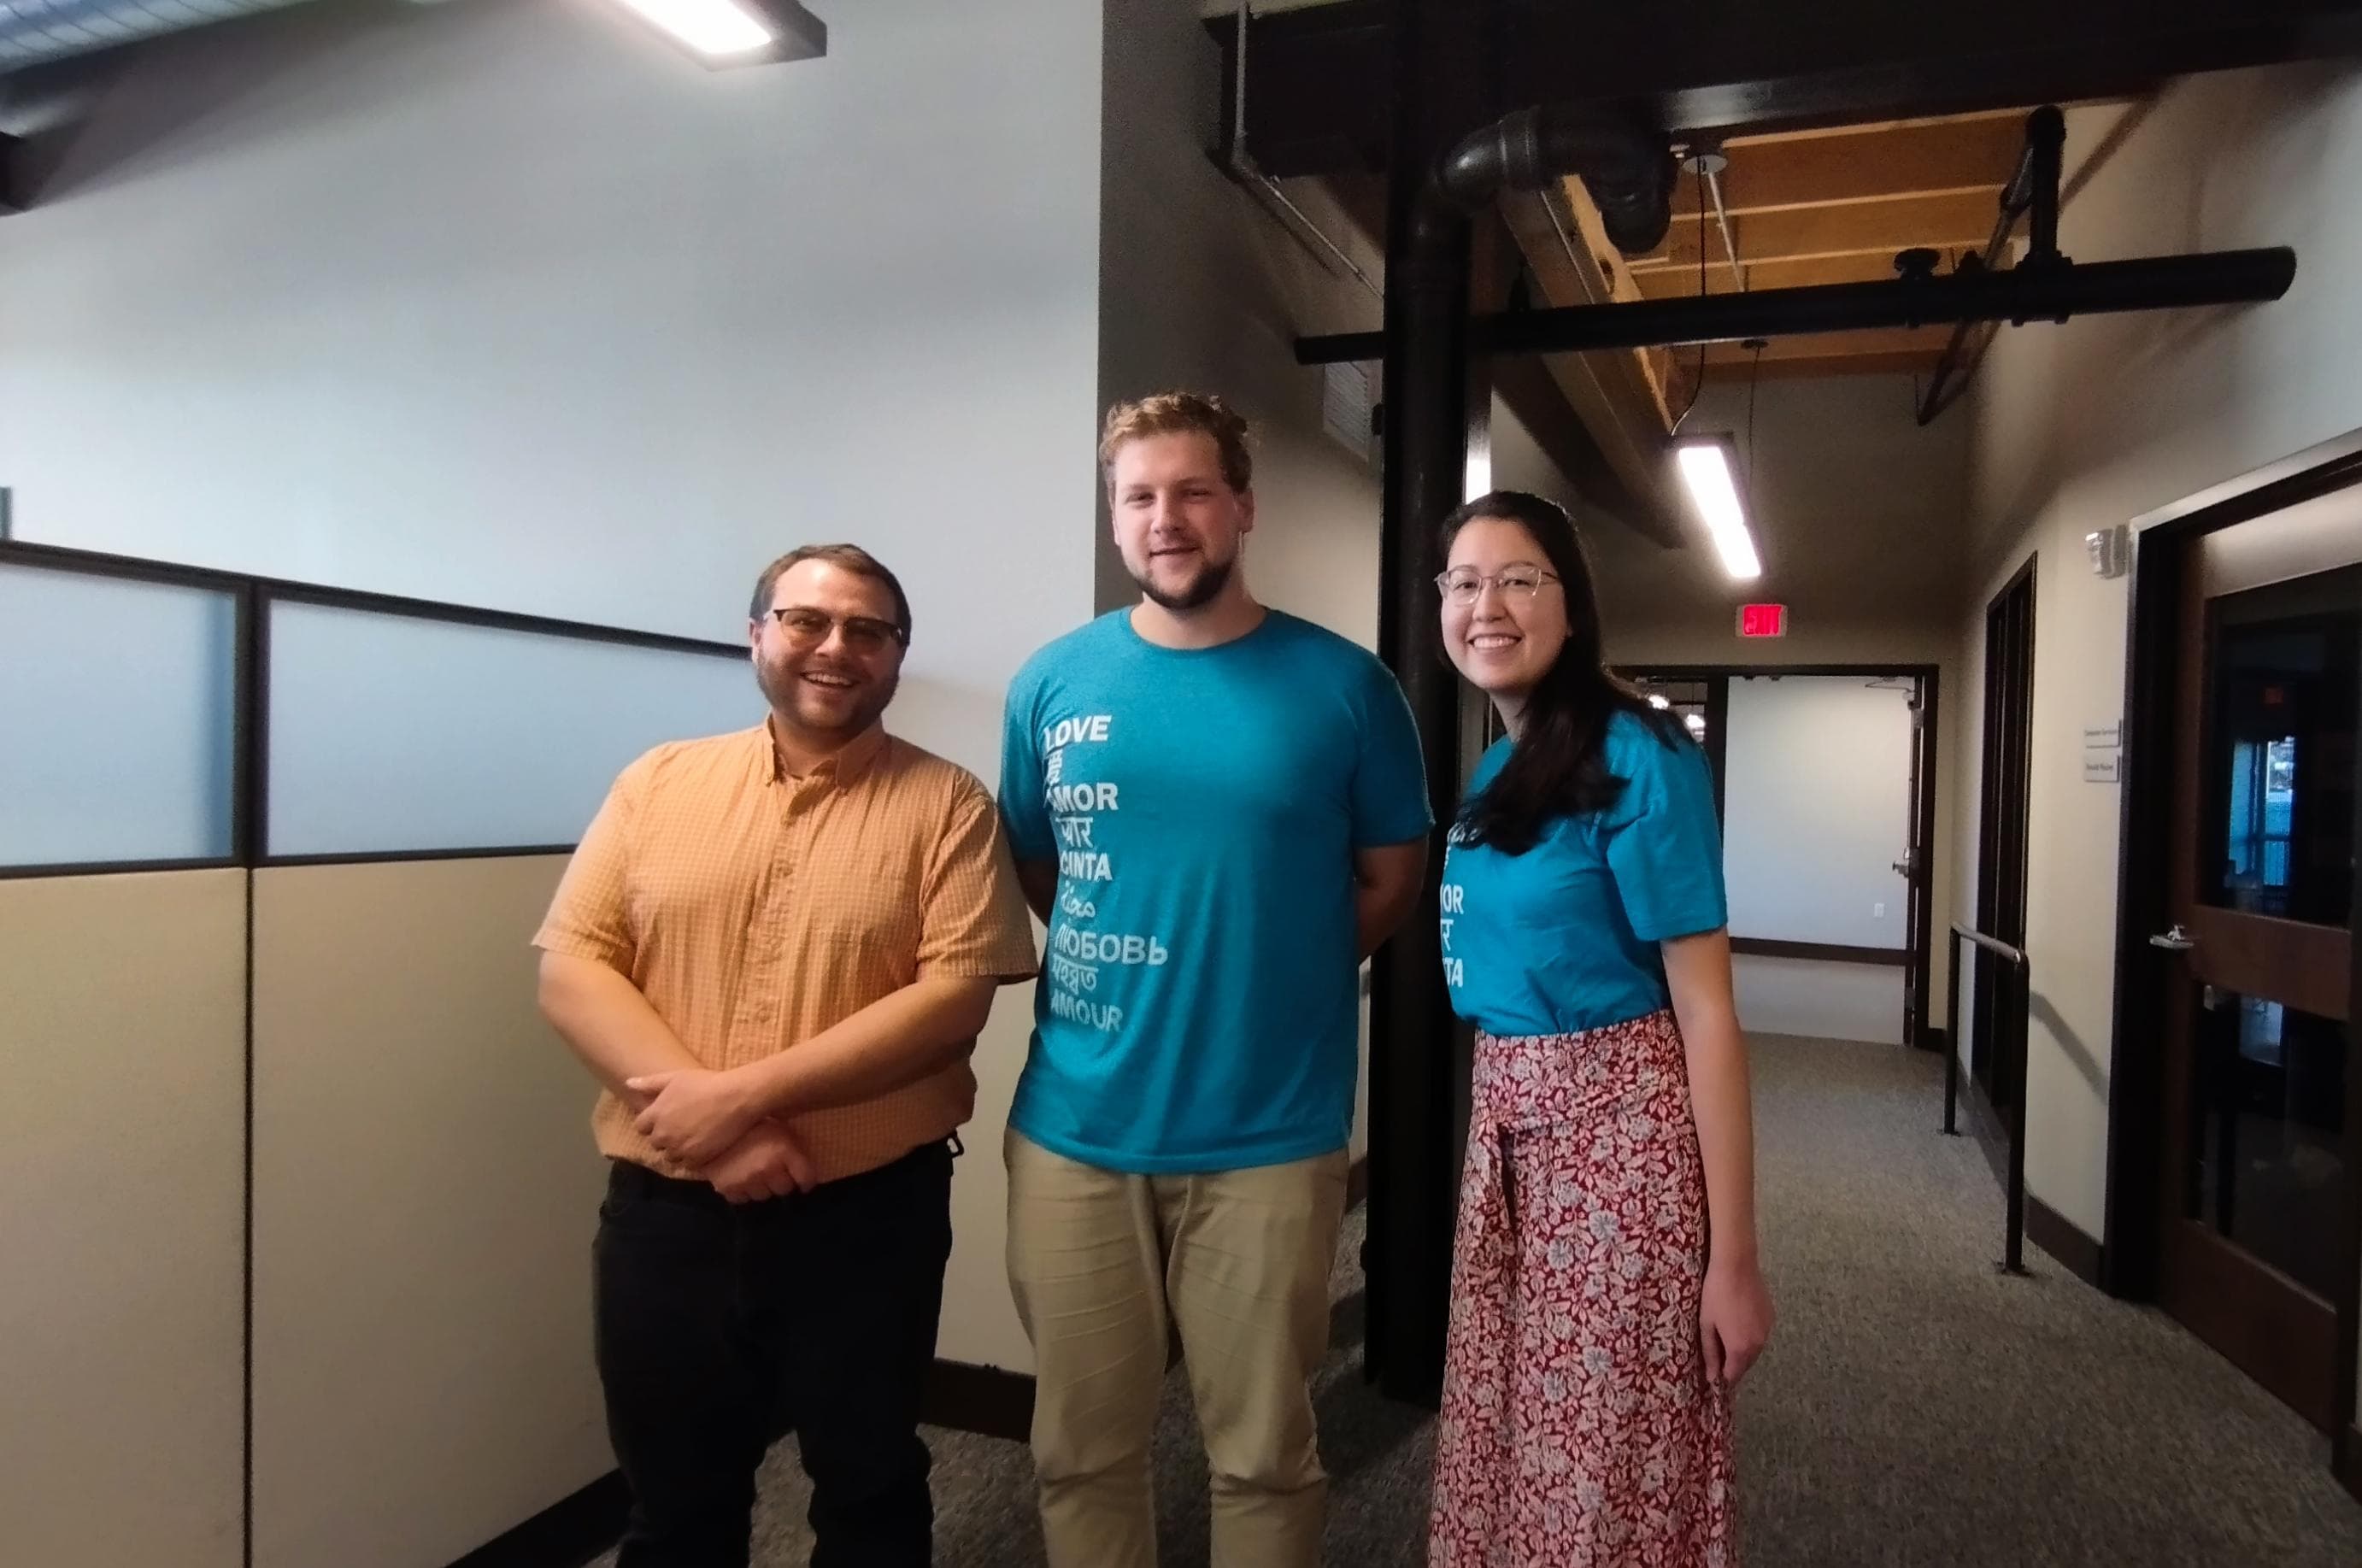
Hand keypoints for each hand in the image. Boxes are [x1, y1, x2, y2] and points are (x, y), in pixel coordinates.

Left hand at [626, 1066, 762, 1167]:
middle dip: (664, 1137)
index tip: (665, 1120)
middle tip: (681, 1128)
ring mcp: (679, 1148)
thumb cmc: (706, 1083)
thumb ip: (649, 1083)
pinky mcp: (696, 1159)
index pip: (640, 1127)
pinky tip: (703, 1146)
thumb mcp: (675, 1078)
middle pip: (655, 1143)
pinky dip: (692, 1158)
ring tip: (693, 1138)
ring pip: (670, 1156)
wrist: (735, 1098)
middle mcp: (663, 1134)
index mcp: (655, 1114)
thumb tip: (628, 1083)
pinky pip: (687, 1164)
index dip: (651, 1124)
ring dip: (677, 1149)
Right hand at [700, 1120, 817, 1203]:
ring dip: (762, 1187)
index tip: (804, 1182)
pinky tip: (740, 1178)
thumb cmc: (751, 1121)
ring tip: (756, 1173)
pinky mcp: (728, 1188)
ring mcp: (747, 1181)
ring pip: (764, 1196)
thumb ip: (794, 1146)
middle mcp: (768, 1169)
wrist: (712, 1122)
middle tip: (775, 1172)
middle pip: (784, 1189)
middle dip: (782, 1181)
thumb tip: (805, 1167)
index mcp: (784, 1151)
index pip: (806, 1179)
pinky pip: (742, 1199)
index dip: (807, 1181)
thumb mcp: (779, 1127)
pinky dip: (743, 1191)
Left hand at [1699, 1254, 1772, 1389]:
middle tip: (1716, 1352)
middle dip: (1732, 1364)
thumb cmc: (1715, 1294)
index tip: (1712, 1373)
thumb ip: (1711, 1353)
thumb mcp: (1706, 1325)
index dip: (1722, 1377)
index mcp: (1740, 1349)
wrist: (1736, 1265)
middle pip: (1745, 1365)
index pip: (1733, 1376)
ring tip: (1727, 1334)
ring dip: (1742, 1350)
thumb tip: (1712, 1378)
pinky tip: (1739, 1321)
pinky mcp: (1772, 1317)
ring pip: (1754, 1351)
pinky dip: (1750, 1336)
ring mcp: (1768, 1331)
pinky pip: (1760, 1335)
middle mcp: (1758, 1344)